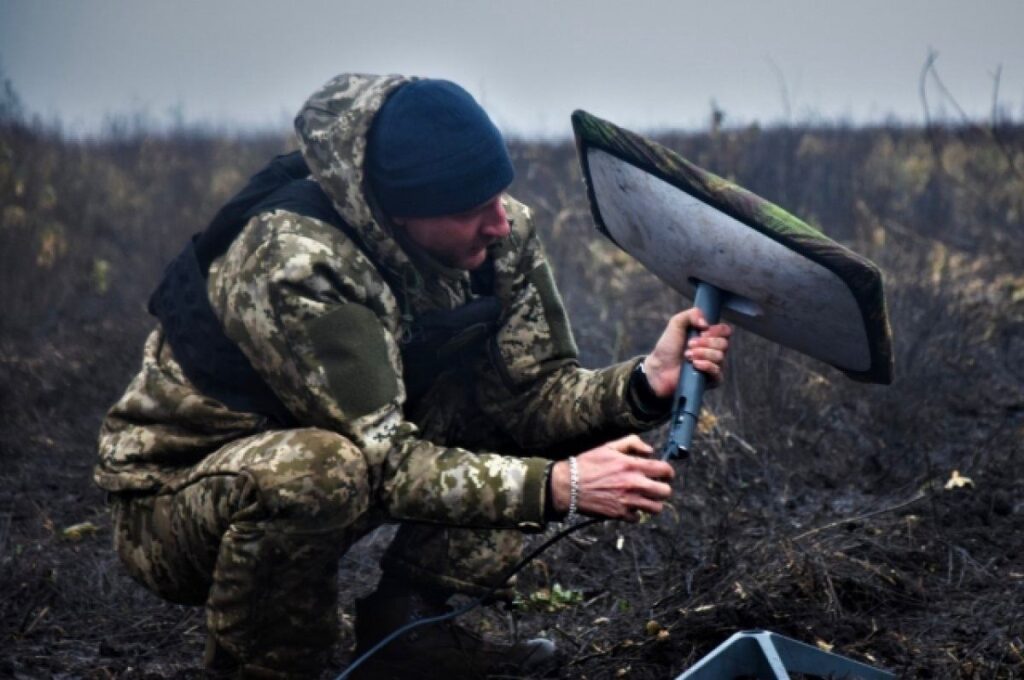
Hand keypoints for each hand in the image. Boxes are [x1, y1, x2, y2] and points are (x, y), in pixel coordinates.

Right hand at [550, 435, 673, 521]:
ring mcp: (628, 501)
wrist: (568, 485)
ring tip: (646, 499)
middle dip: (663, 488)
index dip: (668, 472)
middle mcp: (634, 484)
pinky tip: (629, 506)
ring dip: (653, 503)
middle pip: (665, 492)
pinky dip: (635, 514)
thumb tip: (649, 450)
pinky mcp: (619, 514)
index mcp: (632, 466)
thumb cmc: (587, 464)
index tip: (665, 473)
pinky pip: (638, 518)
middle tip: (655, 487)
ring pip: (656, 508)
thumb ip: (632, 443)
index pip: (664, 470)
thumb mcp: (609, 446)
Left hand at [643, 308, 731, 397]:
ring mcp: (714, 365)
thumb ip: (691, 314)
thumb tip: (706, 323)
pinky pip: (717, 372)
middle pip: (724, 343)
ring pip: (720, 356)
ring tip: (687, 355)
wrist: (659, 367)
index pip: (726, 331)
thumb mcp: (676, 324)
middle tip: (690, 344)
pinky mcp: (711, 379)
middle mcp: (714, 350)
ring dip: (702, 353)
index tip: (702, 331)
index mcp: (709, 337)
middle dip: (706, 342)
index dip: (716, 330)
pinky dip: (706, 365)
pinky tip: (694, 364)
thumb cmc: (668, 347)